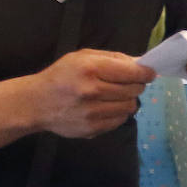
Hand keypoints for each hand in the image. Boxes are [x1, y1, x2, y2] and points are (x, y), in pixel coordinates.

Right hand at [33, 49, 154, 137]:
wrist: (36, 103)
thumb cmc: (61, 76)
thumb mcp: (83, 57)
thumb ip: (113, 58)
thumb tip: (141, 64)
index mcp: (90, 68)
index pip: (132, 72)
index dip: (145, 72)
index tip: (150, 73)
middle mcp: (92, 91)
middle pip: (134, 90)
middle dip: (137, 85)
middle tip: (130, 83)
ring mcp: (92, 113)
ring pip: (130, 107)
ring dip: (128, 100)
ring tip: (116, 95)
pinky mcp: (92, 129)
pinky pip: (119, 121)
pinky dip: (118, 113)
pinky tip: (107, 107)